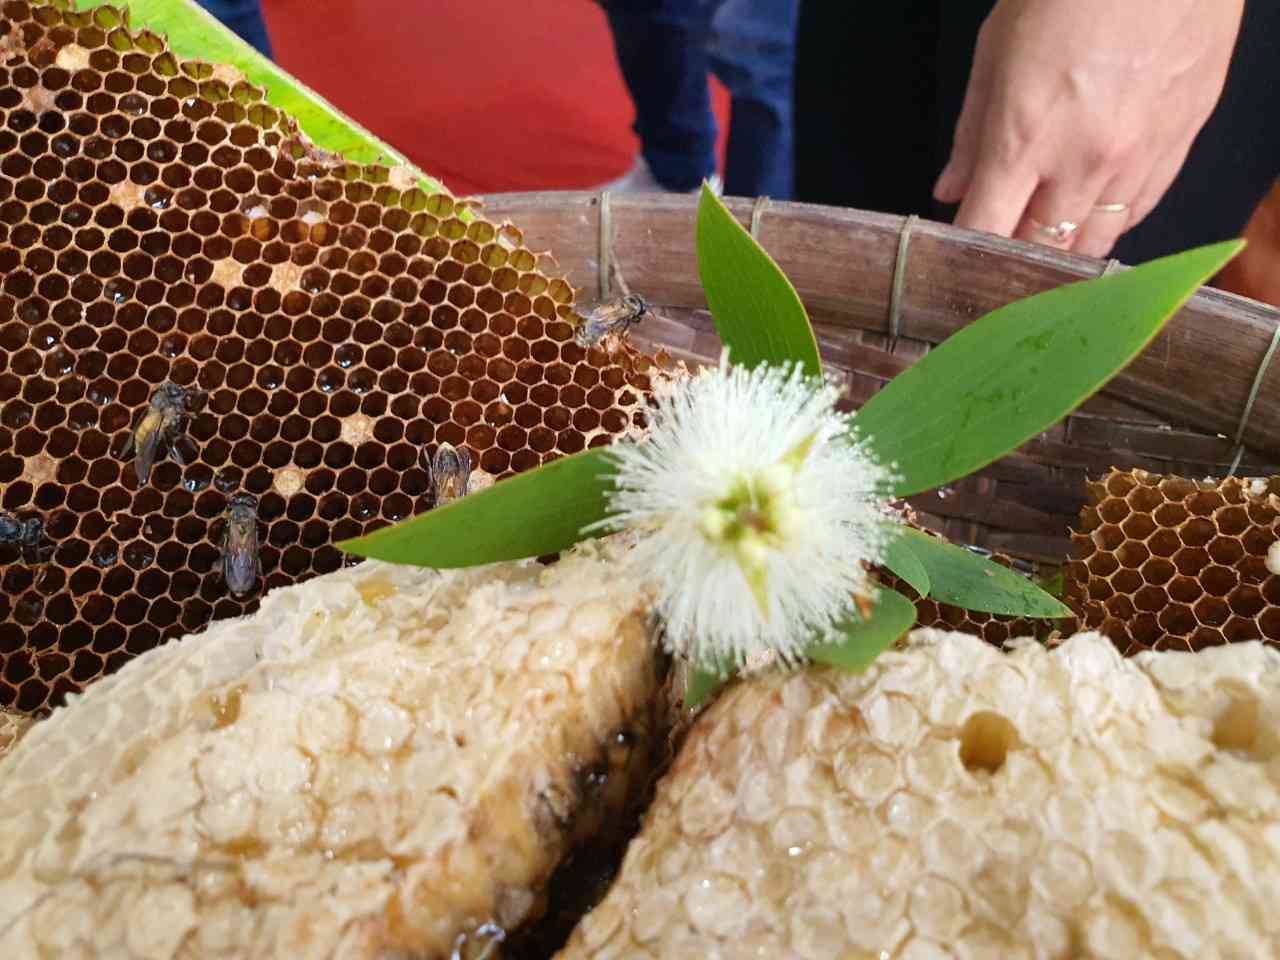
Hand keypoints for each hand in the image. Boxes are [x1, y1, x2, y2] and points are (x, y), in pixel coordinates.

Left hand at [934, 0, 1243, 256]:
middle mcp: (1083, 161)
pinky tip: (1092, 208)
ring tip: (1048, 232)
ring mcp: (1137, 157)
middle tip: (1003, 241)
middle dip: (1016, 253)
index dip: (968, 252)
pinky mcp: (1180, 142)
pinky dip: (1110, 219)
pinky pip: (1139, 209)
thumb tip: (952, 188)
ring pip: (1096, 242)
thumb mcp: (996, 49)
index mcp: (1025, 139)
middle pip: (1042, 249)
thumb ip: (972, 132)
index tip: (959, 254)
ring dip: (1066, 247)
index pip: (987, 231)